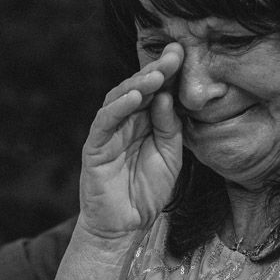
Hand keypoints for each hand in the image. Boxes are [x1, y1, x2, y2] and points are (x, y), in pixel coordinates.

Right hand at [79, 45, 183, 239]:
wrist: (126, 226)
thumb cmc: (147, 191)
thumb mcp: (170, 156)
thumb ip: (170, 127)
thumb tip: (167, 96)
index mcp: (145, 122)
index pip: (155, 91)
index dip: (168, 72)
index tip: (183, 54)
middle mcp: (125, 122)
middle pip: (138, 89)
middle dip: (156, 71)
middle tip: (174, 56)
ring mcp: (109, 132)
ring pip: (119, 99)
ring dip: (138, 84)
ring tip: (157, 74)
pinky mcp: (95, 147)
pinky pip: (105, 122)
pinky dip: (118, 107)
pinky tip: (135, 98)